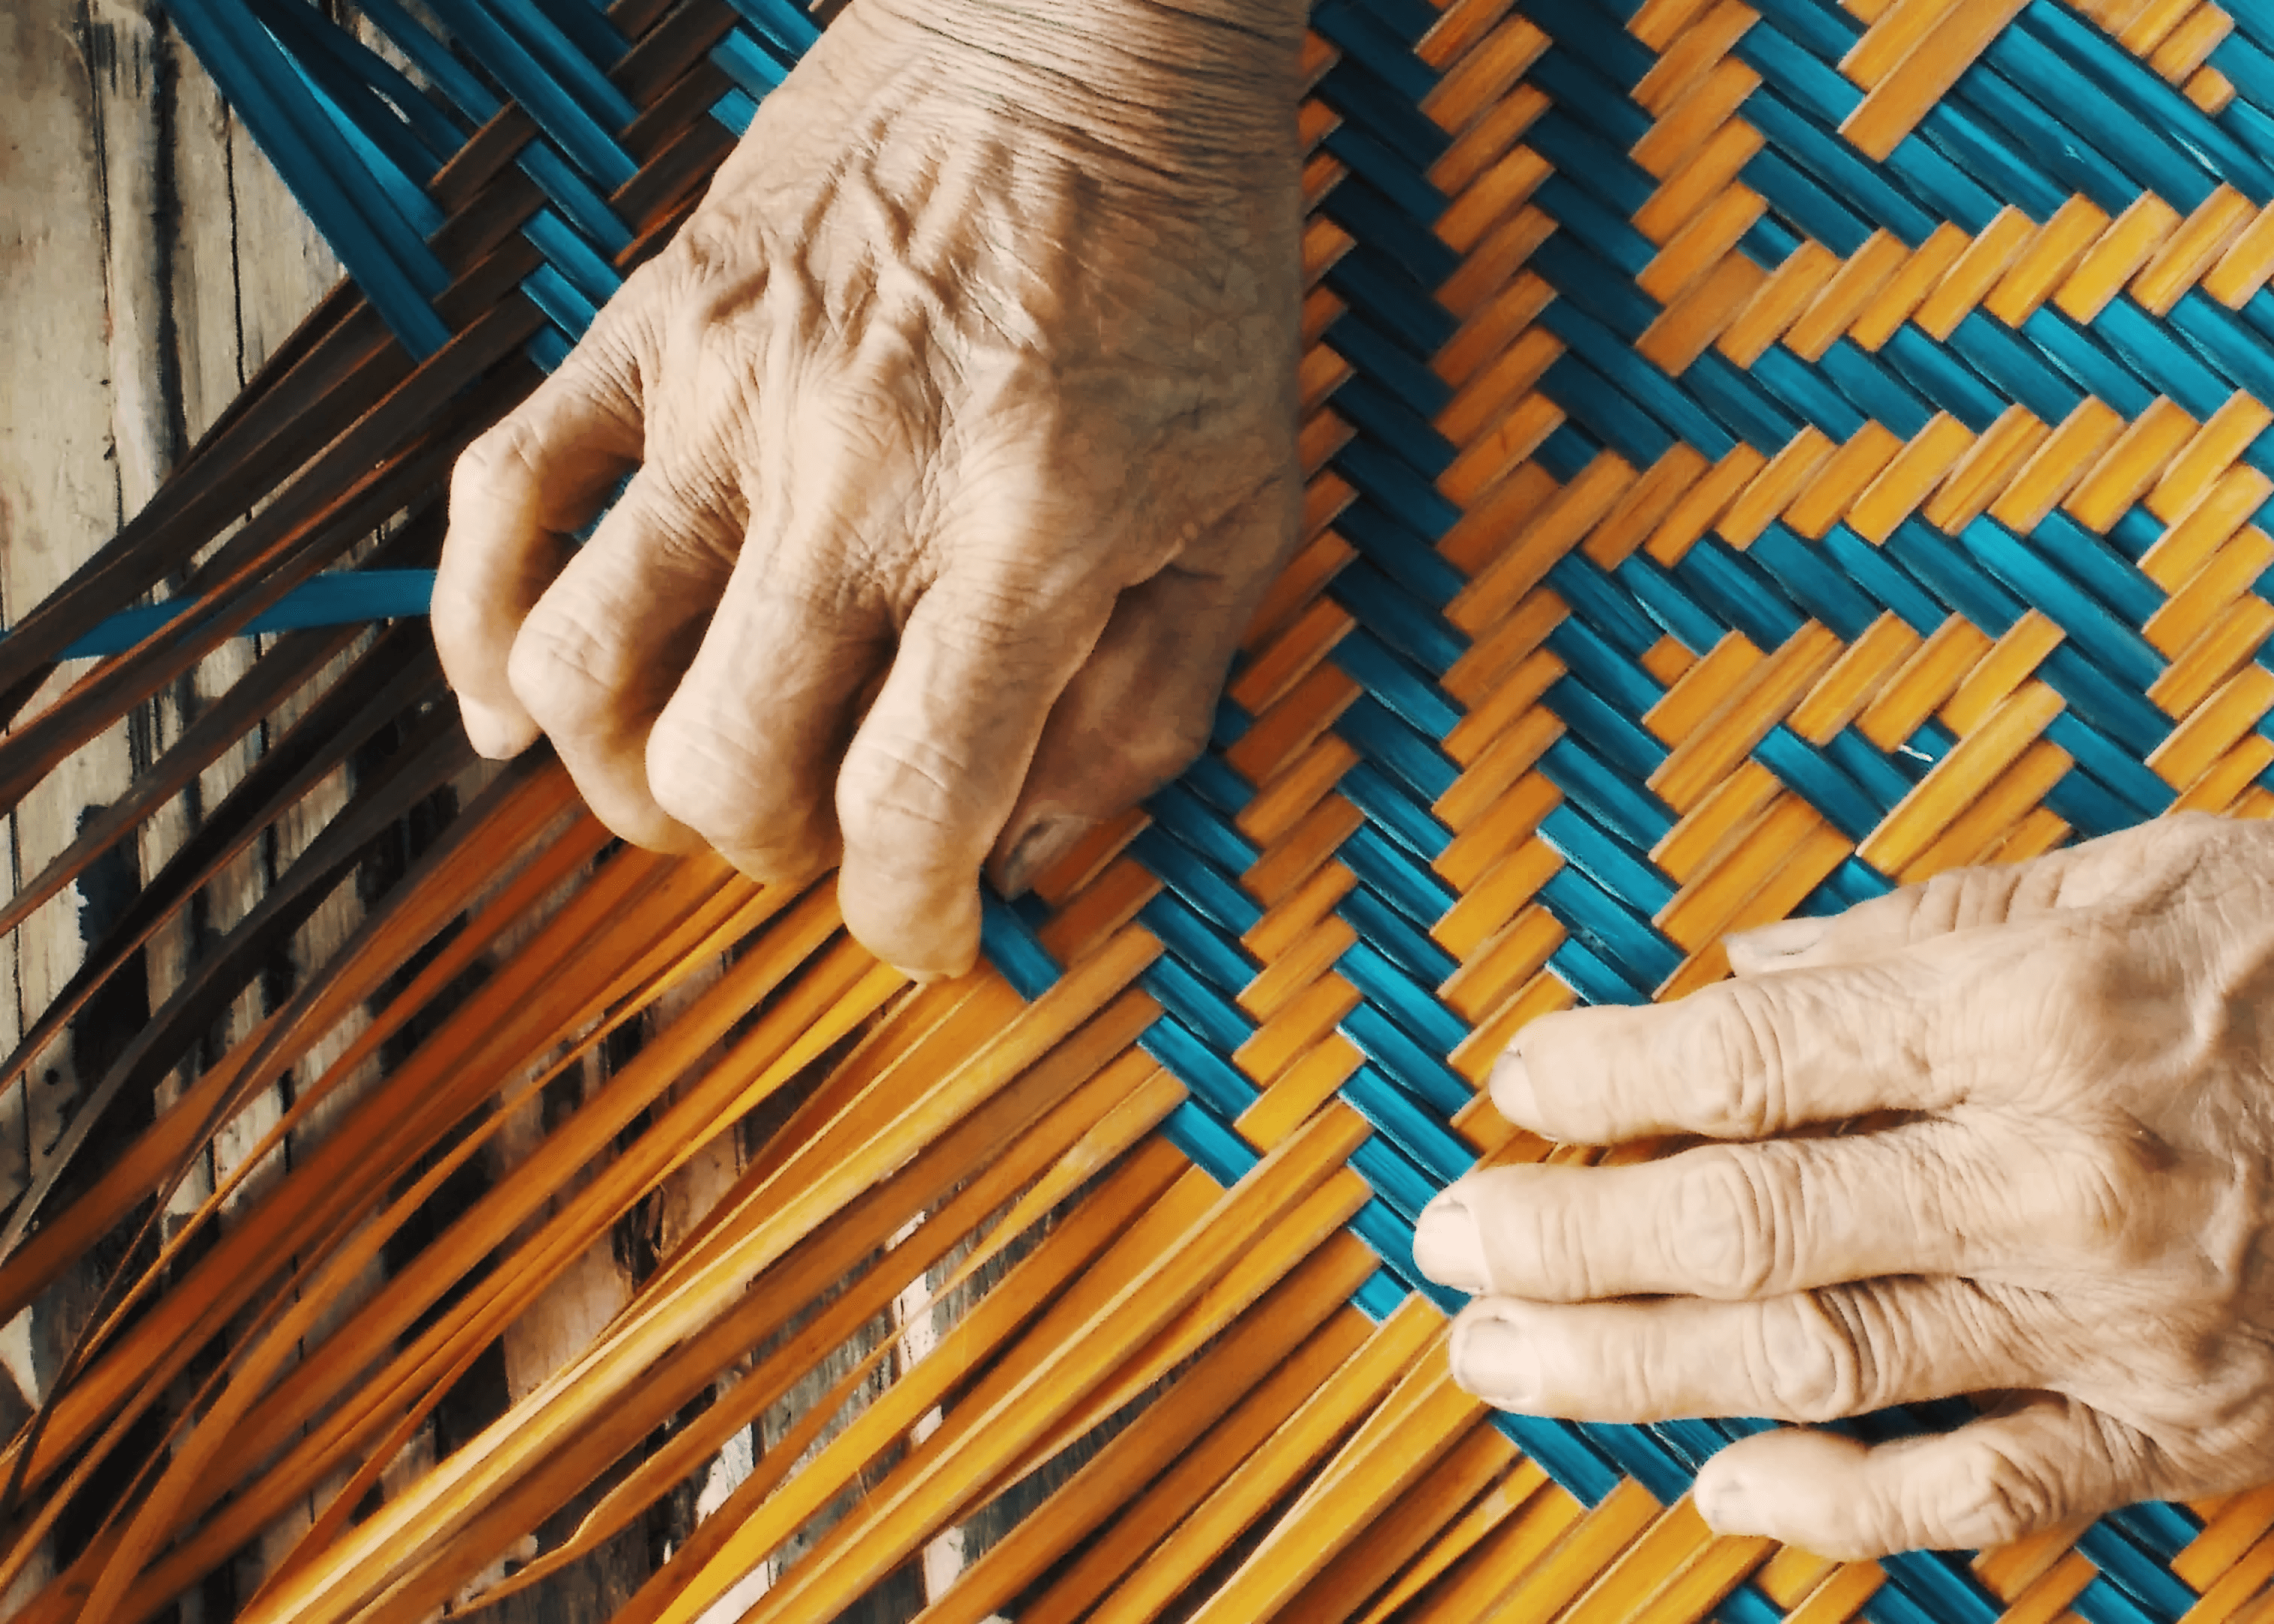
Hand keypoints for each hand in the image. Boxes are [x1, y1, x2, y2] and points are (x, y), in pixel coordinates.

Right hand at [434, 0, 1305, 974]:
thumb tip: (1037, 858)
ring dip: (630, 777)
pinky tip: (512, 713)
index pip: (911, 807)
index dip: (910, 923)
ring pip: (586, 664)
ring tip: (698, 781)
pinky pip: (499, 497)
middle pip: (729, 766)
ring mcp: (734, 393)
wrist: (1095, 30)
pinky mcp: (653, 320)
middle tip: (835, 832)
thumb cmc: (1192, 263)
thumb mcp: (1245, 503)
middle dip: (780, 856)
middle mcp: (862, 473)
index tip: (936, 937)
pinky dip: (477, 630)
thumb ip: (1156, 702)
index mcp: (1030, 529)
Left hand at [1411, 814, 2273, 1558]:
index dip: (1599, 1074)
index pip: (1750, 1054)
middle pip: (1742, 1229)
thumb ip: (1934, 925)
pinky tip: (1721, 1493)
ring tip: (1500, 1361)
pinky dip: (1839, 1507)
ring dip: (1631, 1374)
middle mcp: (2063, 1172)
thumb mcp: (2157, 860)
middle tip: (1438, 1248)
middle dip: (1558, 1241)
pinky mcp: (2199, 1436)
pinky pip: (1983, 1498)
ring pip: (1820, 1371)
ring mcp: (2128, 1322)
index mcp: (2043, 1004)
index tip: (1505, 1081)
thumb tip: (1748, 969)